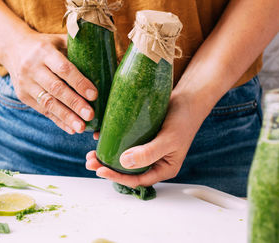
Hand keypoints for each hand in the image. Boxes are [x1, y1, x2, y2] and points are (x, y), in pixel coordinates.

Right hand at [3, 31, 97, 133]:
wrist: (13, 49)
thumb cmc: (46, 45)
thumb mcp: (59, 40)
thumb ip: (78, 49)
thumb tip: (110, 60)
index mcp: (45, 52)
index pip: (63, 69)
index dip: (79, 82)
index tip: (94, 94)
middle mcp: (33, 67)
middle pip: (56, 88)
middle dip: (74, 103)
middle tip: (91, 115)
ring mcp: (26, 83)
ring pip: (48, 103)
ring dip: (66, 117)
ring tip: (81, 128)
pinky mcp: (24, 96)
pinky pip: (43, 111)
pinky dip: (58, 121)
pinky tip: (71, 129)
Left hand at [86, 94, 205, 187]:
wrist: (188, 99)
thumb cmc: (184, 120)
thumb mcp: (169, 139)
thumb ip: (148, 153)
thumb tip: (124, 163)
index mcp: (163, 168)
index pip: (137, 179)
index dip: (117, 177)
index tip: (101, 170)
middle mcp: (153, 161)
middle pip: (127, 170)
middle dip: (107, 167)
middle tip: (90, 161)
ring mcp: (146, 148)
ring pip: (123, 157)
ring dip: (107, 156)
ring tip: (91, 153)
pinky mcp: (141, 136)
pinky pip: (124, 142)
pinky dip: (112, 141)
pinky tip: (101, 136)